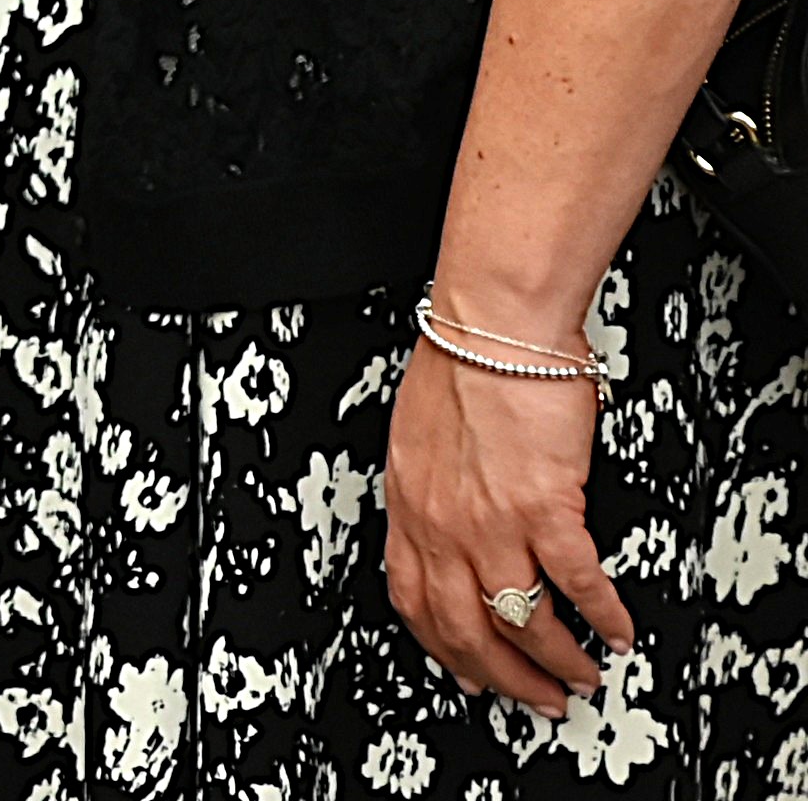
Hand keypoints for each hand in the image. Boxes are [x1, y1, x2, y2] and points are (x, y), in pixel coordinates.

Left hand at [389, 332, 629, 713]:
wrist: (493, 326)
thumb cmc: (460, 365)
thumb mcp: (416, 440)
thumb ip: (430, 493)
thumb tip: (447, 528)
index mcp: (408, 505)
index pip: (414, 600)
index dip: (442, 648)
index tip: (466, 673)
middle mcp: (442, 523)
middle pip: (466, 627)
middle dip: (503, 676)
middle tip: (534, 698)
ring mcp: (492, 520)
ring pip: (520, 619)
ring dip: (556, 660)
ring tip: (581, 675)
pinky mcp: (543, 507)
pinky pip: (575, 581)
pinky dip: (601, 614)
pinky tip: (616, 630)